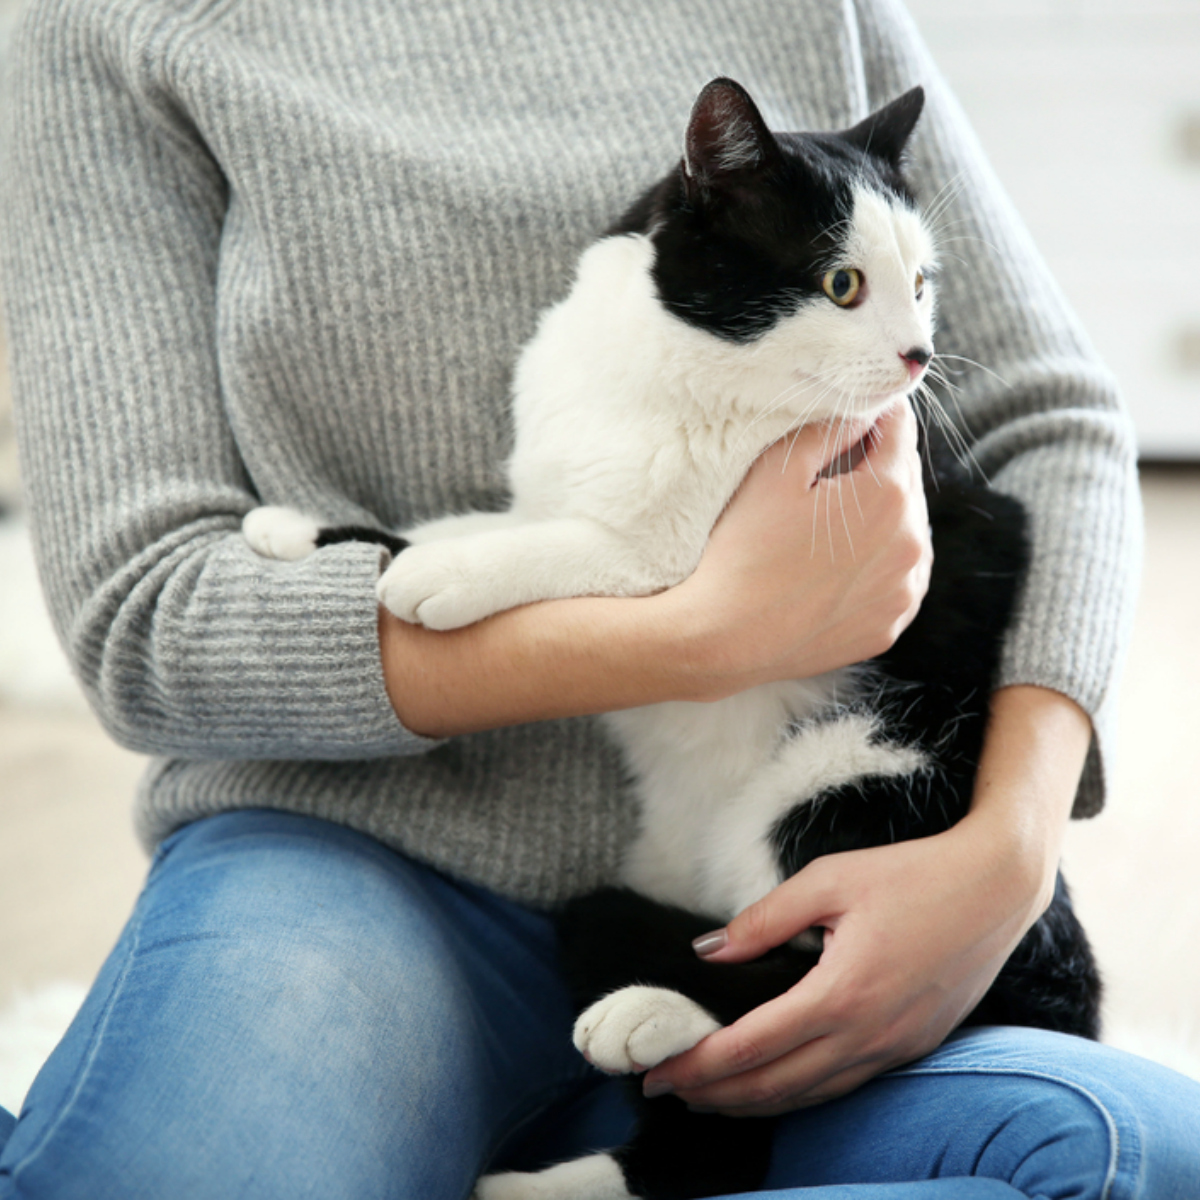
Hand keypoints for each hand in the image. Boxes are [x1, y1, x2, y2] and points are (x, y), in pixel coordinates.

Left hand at [640, 686, 1090, 1114]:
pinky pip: (843, 1085)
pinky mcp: (912, 1047)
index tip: (657, 1069)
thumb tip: (708, 950)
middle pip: (774, 1085)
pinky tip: (773, 1085)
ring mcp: (894, 1048)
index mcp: (841, 993)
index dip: (698, 1064)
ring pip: (809, 1095)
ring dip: (752, 1102)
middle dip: (713, 1094)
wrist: (998, 887)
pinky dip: (797, 1094)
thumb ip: (763, 919)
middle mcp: (868, 1035)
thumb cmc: (912, 874)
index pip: (751, 1047)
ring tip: (708, 1095)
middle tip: (666, 1087)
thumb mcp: (829, 879)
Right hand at [673, 399, 932, 694]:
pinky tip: (839, 564)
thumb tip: (862, 410)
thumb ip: (828, 428)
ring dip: (882, 519)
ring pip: (907, 533)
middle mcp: (912, 544)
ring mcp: (904, 592)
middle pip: (905, 481)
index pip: (900, 432)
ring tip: (833, 524)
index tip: (852, 416)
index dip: (875, 416)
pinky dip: (878, 566)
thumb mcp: (777, 470)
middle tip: (830, 470)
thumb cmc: (744, 550)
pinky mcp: (889, 627)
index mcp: (889, 495)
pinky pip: (896, 580)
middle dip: (875, 468)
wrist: (723, 637)